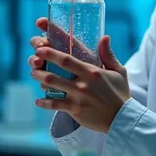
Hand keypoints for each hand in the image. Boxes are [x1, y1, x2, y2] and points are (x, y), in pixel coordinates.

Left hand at [29, 18, 130, 132]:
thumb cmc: (120, 93)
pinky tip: (39, 100)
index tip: (41, 47)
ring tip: (34, 74)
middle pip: (55, 72)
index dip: (52, 52)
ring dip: (40, 79)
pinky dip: (44, 102)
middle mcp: (82, 84)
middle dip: (41, 64)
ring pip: (52, 87)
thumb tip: (105, 37)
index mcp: (92, 71)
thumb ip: (108, 54)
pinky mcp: (74, 110)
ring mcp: (77, 97)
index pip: (68, 59)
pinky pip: (54, 105)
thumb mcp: (118, 71)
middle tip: (33, 59)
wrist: (122, 118)